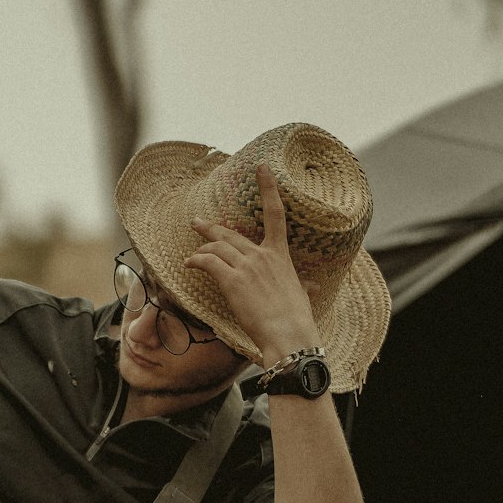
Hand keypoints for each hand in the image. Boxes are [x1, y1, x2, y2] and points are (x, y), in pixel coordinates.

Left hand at [183, 163, 318, 364]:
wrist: (289, 334)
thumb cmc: (296, 319)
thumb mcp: (302, 296)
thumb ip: (303, 288)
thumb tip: (313, 288)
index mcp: (280, 256)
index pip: (276, 214)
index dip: (268, 187)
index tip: (261, 168)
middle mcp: (262, 256)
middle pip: (231, 234)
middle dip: (211, 228)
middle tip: (197, 223)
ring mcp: (247, 266)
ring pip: (217, 247)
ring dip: (201, 248)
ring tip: (191, 253)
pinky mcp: (232, 280)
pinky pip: (208, 262)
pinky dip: (196, 260)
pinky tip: (189, 264)